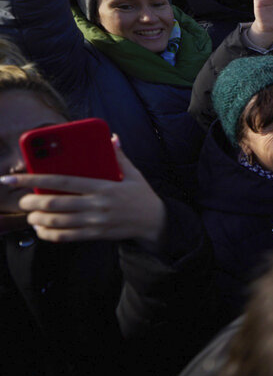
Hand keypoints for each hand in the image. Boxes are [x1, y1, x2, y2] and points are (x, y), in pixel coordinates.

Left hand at [9, 140, 166, 249]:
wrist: (154, 222)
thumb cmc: (141, 195)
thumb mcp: (134, 174)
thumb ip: (119, 156)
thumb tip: (112, 137)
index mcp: (103, 186)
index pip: (62, 181)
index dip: (35, 179)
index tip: (15, 178)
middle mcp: (97, 204)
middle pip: (55, 204)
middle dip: (31, 202)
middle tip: (21, 200)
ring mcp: (95, 221)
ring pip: (57, 222)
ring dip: (37, 220)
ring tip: (29, 215)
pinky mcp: (95, 234)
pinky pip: (66, 237)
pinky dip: (49, 235)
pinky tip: (41, 230)